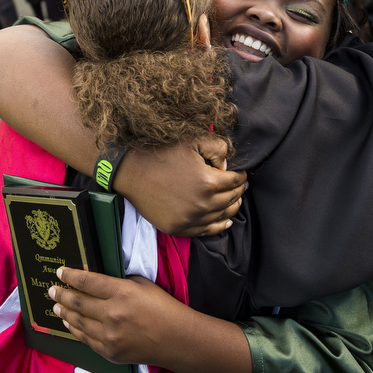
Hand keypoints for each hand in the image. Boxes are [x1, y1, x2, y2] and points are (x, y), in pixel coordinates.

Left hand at [49, 268, 189, 365]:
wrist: (177, 340)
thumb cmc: (164, 308)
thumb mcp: (143, 285)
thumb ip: (120, 281)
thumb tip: (99, 281)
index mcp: (121, 292)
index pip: (87, 281)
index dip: (70, 276)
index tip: (60, 272)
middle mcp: (112, 314)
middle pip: (78, 302)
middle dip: (61, 294)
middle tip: (52, 290)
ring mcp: (110, 336)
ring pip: (78, 322)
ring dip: (64, 313)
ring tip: (56, 306)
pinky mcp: (110, 352)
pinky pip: (86, 339)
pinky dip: (75, 330)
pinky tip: (69, 324)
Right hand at [113, 137, 245, 236]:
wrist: (131, 172)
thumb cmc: (161, 154)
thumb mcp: (192, 141)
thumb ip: (218, 148)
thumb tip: (227, 165)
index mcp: (208, 182)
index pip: (236, 181)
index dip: (241, 176)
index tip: (240, 173)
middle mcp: (202, 204)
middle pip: (231, 200)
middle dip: (238, 191)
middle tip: (239, 185)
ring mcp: (190, 219)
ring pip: (222, 217)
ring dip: (231, 207)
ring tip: (234, 201)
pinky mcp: (178, 228)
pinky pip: (206, 231)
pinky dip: (218, 226)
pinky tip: (225, 221)